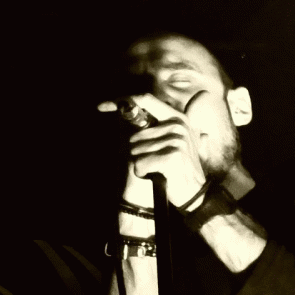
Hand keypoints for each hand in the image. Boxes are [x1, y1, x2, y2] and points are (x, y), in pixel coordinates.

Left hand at [99, 92, 207, 208]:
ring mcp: (177, 140)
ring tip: (155, 169)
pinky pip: (140, 162)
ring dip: (139, 163)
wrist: (192, 194)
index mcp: (177, 117)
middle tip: (150, 162)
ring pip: (135, 149)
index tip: (101, 106)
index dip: (121, 101)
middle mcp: (179, 125)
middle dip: (134, 151)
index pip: (144, 100)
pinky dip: (142, 172)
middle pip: (134, 133)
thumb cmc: (177, 168)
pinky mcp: (172, 156)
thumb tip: (169, 101)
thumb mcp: (174, 142)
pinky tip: (154, 175)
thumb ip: (163, 122)